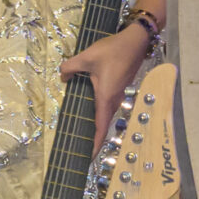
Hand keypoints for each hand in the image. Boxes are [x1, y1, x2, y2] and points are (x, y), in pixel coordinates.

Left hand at [59, 25, 152, 149]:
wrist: (136, 41)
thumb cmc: (113, 50)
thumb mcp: (86, 57)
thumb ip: (70, 68)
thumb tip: (62, 76)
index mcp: (105, 97)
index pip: (100, 126)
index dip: (94, 144)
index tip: (88, 158)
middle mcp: (114, 100)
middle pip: (103, 124)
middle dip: (94, 139)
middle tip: (82, 150)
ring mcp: (118, 94)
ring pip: (106, 114)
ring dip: (97, 126)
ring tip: (85, 134)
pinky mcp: (119, 87)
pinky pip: (109, 105)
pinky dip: (100, 113)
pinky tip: (91, 109)